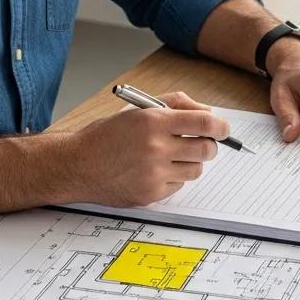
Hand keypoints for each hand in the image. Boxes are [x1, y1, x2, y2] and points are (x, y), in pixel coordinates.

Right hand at [63, 91, 229, 204]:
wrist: (77, 164)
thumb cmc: (107, 135)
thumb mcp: (139, 109)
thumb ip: (176, 104)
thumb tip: (208, 113)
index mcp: (154, 121)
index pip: (205, 124)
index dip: (221, 127)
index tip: (223, 129)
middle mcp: (156, 147)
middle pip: (206, 150)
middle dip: (209, 146)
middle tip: (201, 144)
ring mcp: (153, 173)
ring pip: (196, 170)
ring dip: (191, 162)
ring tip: (171, 156)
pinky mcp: (150, 194)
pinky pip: (178, 185)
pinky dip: (173, 178)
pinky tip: (154, 171)